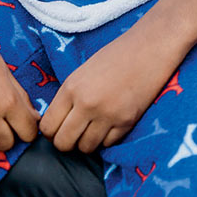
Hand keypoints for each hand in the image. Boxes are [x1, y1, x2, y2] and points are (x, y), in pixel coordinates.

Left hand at [39, 29, 179, 152]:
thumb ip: (70, 97)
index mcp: (71, 88)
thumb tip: (58, 122)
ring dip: (88, 142)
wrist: (149, 48)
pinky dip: (107, 138)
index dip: (51, 132)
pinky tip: (111, 123)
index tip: (59, 129)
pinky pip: (108, 145)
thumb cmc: (116, 56)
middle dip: (67, 143)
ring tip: (95, 127)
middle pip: (63, 143)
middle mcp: (86, 104)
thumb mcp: (84, 72)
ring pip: (86, 148)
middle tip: (75, 133)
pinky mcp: (126, 122)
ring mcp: (107, 115)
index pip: (47, 127)